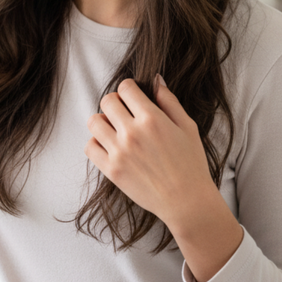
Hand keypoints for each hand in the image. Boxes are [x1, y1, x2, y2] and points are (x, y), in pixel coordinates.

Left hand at [86, 76, 243, 281]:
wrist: (187, 201)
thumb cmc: (191, 163)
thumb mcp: (187, 126)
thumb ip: (169, 101)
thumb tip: (156, 80)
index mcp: (152, 119)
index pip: (125, 88)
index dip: (129, 89)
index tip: (134, 97)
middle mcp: (132, 133)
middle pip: (107, 101)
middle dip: (116, 102)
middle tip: (125, 113)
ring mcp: (119, 152)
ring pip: (94, 121)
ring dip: (103, 121)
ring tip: (116, 130)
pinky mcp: (111, 170)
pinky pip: (90, 147)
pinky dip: (97, 143)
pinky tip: (111, 146)